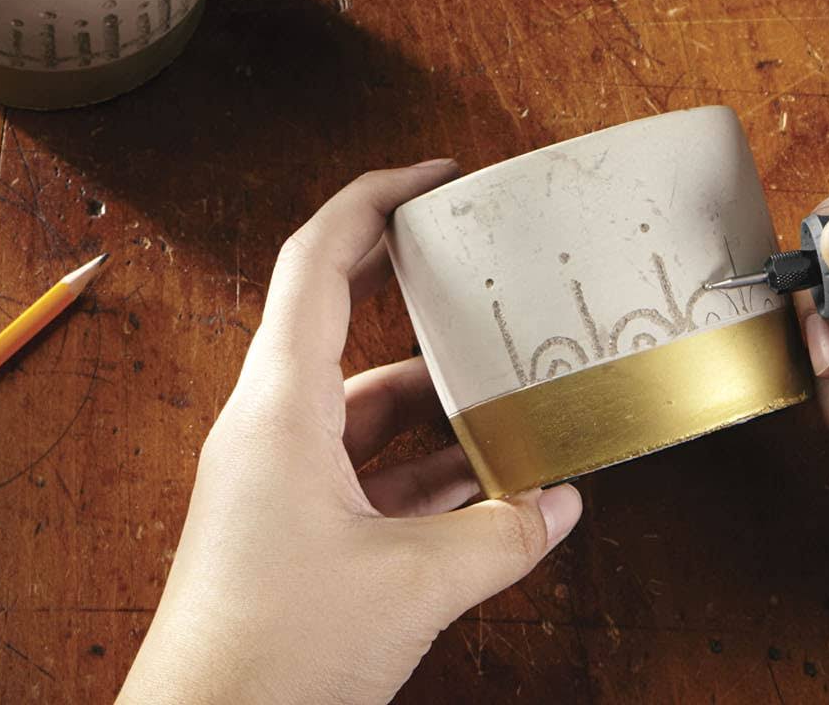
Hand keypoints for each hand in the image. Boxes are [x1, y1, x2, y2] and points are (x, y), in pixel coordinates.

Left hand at [120, 162, 581, 704]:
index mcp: (280, 410)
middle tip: (484, 276)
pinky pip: (365, 474)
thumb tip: (559, 504)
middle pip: (350, 332)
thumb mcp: (414, 586)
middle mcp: (270, 431)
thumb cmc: (272, 654)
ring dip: (438, 408)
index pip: (318, 264)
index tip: (434, 175)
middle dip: (423, 304)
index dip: (373, 202)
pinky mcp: (289, 531)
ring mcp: (275, 482)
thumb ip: (500, 537)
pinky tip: (490, 489)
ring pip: (366, 414)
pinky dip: (424, 472)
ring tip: (516, 400)